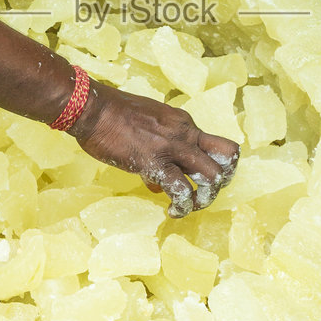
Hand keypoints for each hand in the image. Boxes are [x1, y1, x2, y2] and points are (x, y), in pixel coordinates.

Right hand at [71, 85, 238, 215]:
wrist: (93, 109)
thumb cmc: (112, 115)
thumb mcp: (147, 125)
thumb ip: (159, 149)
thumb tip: (158, 184)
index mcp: (184, 123)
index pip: (217, 144)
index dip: (216, 165)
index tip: (202, 178)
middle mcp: (185, 133)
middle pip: (226, 158)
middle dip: (220, 182)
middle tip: (203, 194)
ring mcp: (173, 148)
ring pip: (211, 177)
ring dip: (205, 198)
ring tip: (189, 207)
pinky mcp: (155, 164)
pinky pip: (181, 191)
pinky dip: (182, 206)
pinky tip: (172, 211)